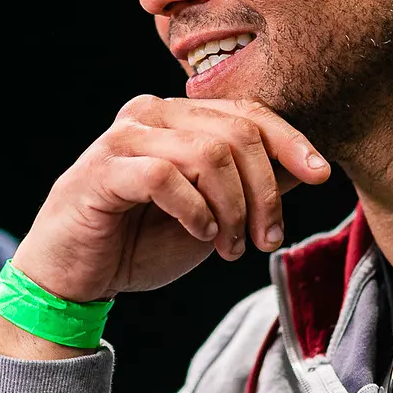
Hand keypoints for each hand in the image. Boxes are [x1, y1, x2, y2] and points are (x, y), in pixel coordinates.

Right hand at [0, 97, 329, 357]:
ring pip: (208, 153)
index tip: (321, 177)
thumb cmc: (137, 243)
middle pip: (236, 133)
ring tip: (230, 247)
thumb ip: (249, 187)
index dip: (290, 142)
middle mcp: (150, 114)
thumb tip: (303, 168)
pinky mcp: (103, 170)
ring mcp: (124, 138)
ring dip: (232, 208)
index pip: (249, 113)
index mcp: (177, 116)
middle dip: (264, 192)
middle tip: (264, 240)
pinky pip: (167, 178)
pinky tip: (200, 235)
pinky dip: (195, 211)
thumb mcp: (212, 215)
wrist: (71, 279)